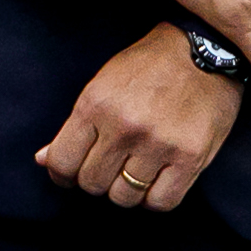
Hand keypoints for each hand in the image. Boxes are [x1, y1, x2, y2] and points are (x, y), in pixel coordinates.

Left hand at [36, 22, 243, 209]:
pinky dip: (156, 197)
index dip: (64, 174)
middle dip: (99, 177)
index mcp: (96, 105)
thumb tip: (44, 160)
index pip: (63, 164)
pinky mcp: (190, 156)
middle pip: (92, 184)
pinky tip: (158, 178)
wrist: (207, 48)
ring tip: (138, 167)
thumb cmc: (151, 66)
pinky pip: (161, 202)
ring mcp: (159, 143)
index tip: (75, 172)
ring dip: (128, 188)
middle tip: (113, 162)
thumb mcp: (104, 85)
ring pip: (124, 197)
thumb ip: (74, 126)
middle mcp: (125, 127)